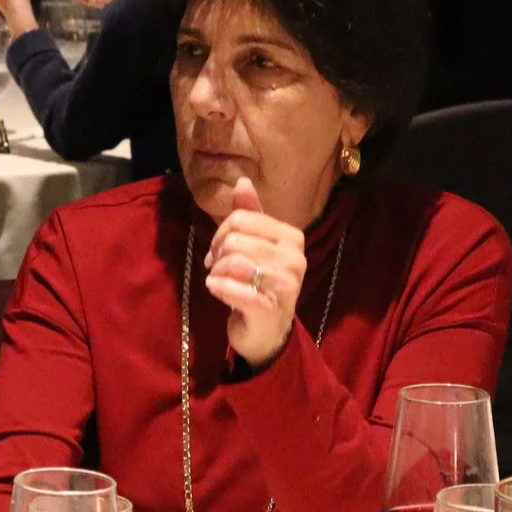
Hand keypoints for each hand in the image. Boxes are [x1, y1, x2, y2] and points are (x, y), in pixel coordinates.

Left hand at [202, 177, 307, 368]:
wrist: (267, 330)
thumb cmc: (258, 282)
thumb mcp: (254, 244)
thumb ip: (248, 213)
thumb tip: (242, 181)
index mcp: (291, 237)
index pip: (240, 219)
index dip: (219, 234)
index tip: (218, 251)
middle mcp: (295, 258)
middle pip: (234, 240)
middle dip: (216, 254)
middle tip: (217, 268)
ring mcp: (286, 285)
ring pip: (232, 262)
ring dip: (216, 272)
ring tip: (220, 279)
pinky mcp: (270, 309)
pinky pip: (234, 289)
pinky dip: (217, 287)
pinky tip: (217, 290)